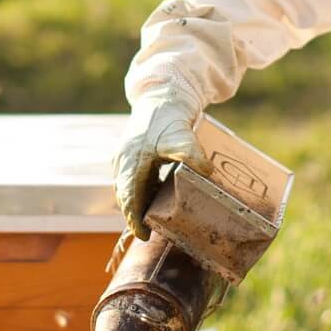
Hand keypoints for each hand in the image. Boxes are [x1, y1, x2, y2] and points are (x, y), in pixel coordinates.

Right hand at [113, 95, 212, 239]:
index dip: (135, 218)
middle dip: (135, 215)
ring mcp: (124, 157)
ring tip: (150, 221)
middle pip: (125, 196)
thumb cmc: (168, 116)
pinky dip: (140, 192)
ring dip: (137, 204)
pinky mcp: (130, 154)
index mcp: (131, 160)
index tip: (144, 235)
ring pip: (126, 188)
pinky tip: (154, 199)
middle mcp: (123, 161)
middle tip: (148, 233)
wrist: (161, 95)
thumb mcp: (182, 136)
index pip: (129, 197)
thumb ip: (193, 154)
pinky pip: (132, 180)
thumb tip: (208, 173)